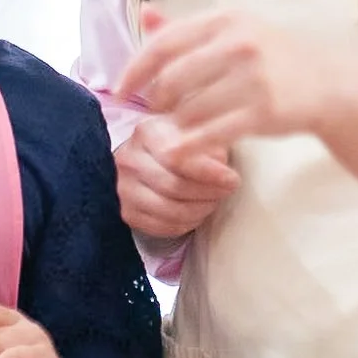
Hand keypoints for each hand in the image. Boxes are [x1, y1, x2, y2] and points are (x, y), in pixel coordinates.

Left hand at [113, 7, 335, 152]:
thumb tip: (144, 14)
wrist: (328, 84)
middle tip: (155, 111)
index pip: (164, 43)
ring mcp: (253, 78)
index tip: (120, 89)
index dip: (135, 68)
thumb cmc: (272, 56)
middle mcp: (239, 43)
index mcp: (226, 19)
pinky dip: (188, 145)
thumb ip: (187, 26)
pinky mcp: (264, 111)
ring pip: (190, 109)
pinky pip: (212, 133)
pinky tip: (177, 151)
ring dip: (175, 123)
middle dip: (155, 100)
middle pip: (172, 78)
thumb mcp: (234, 30)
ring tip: (177, 125)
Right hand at [114, 116, 241, 239]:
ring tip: (214, 201)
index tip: (232, 179)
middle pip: (173, 186)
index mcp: (146, 132)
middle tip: (228, 191)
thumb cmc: (177, 142)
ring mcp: (124, 189)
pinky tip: (198, 213)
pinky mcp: (128, 213)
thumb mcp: (193, 130)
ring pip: (169, 210)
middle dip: (208, 193)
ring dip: (200, 210)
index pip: (175, 157)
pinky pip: (162, 226)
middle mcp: (129, 160)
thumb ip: (208, 141)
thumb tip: (222, 163)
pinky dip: (186, 223)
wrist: (147, 159)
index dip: (207, 172)